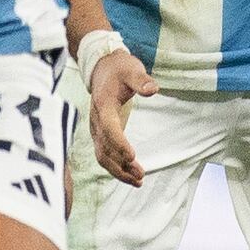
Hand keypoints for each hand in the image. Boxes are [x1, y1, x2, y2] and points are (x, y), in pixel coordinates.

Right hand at [86, 42, 149, 186]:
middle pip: (104, 148)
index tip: (132, 156)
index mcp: (102, 105)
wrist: (102, 68)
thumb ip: (141, 80)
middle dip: (120, 164)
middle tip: (140, 175)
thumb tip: (152, 89)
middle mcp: (96, 120)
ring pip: (103, 156)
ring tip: (139, 181)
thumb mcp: (132, 70)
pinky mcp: (102, 133)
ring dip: (118, 170)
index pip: (109, 128)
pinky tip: (132, 176)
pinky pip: (105, 154)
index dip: (119, 143)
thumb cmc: (119, 69)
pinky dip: (116, 167)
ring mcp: (97, 129)